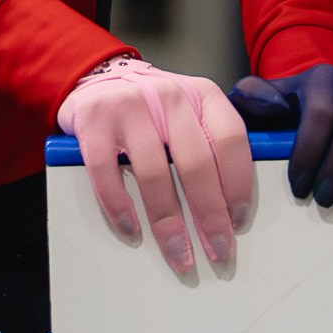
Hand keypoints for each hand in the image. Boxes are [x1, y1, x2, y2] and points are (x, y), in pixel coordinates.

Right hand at [57, 56, 254, 274]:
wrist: (98, 78)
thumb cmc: (153, 108)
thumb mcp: (190, 111)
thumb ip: (210, 143)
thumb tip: (231, 208)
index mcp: (202, 94)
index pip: (230, 139)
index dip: (238, 184)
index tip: (238, 221)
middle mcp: (169, 96)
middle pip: (196, 163)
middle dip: (209, 216)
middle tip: (218, 251)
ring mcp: (129, 106)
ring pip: (154, 173)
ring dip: (168, 223)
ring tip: (178, 254)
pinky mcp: (93, 121)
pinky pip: (107, 172)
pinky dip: (120, 207)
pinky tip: (131, 229)